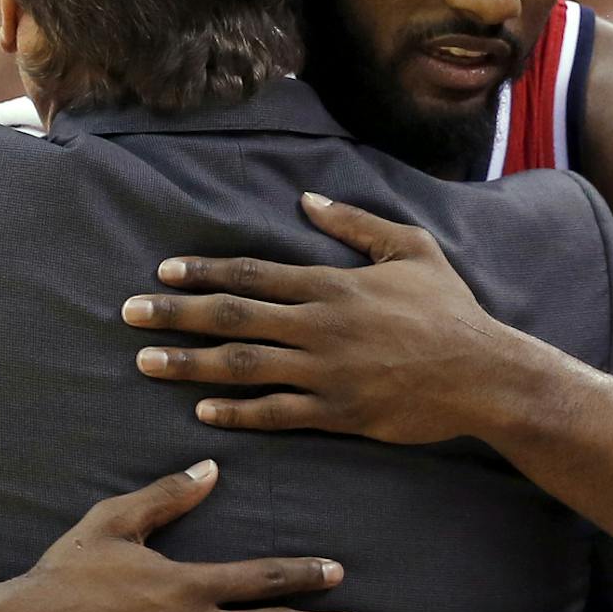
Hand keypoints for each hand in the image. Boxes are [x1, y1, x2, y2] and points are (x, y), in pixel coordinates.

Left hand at [122, 192, 524, 445]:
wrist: (485, 373)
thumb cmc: (450, 309)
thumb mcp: (410, 249)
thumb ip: (355, 223)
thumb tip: (307, 198)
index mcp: (331, 284)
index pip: (251, 273)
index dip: (202, 272)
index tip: (162, 273)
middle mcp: (319, 326)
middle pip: (232, 317)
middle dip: (175, 314)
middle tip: (128, 314)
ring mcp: (325, 372)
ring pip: (242, 366)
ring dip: (189, 363)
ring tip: (145, 362)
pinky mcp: (337, 412)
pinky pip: (276, 413)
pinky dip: (237, 411)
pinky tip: (202, 411)